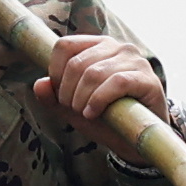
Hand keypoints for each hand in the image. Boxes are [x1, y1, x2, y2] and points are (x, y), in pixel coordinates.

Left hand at [40, 26, 163, 129]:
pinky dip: (99, 100)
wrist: (137, 140)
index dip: (55, 72)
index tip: (60, 95)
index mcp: (98, 46)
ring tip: (84, 114)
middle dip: (68, 92)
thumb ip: (54, 98)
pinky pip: (117, 83)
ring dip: (82, 99)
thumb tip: (38, 84)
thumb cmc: (107, 118)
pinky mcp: (147, 79)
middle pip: (77, 63)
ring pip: (94, 73)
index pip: (65, 45)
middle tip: (73, 110)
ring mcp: (135, 61)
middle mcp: (118, 47)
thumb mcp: (74, 109)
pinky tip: (94, 114)